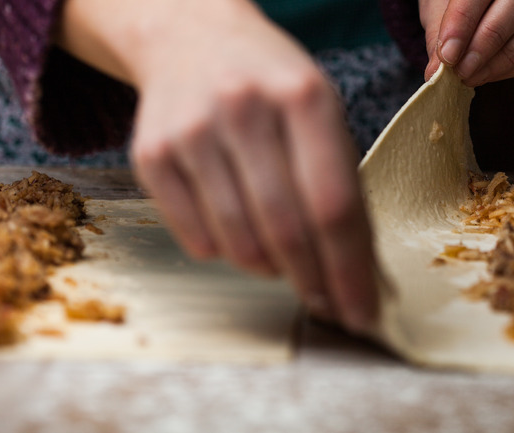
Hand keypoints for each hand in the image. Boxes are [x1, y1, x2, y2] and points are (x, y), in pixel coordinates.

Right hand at [57, 0, 377, 332]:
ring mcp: (191, 131)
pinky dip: (225, 253)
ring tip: (283, 259)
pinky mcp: (151, 154)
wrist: (191, 38)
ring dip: (270, 269)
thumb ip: (341, 184)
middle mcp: (244, 107)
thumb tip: (360, 271)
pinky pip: (195, 238)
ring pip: (239, 242)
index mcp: (303, 95)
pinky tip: (239, 233)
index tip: (361, 313)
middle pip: (287, 229)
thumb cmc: (270, 85)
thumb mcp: (320, 112)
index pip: (333, 204)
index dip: (350, 270)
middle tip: (326, 303)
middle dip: (313, 283)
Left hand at [420, 0, 513, 85]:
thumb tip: (437, 70)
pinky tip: (489, 72)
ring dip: (504, 60)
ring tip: (472, 76)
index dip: (463, 24)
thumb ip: (439, 33)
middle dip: (486, 44)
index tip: (448, 55)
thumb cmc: (454, 1)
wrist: (476, 3)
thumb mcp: (439, 7)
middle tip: (460, 70)